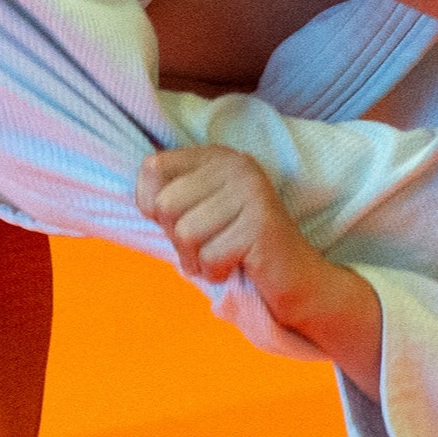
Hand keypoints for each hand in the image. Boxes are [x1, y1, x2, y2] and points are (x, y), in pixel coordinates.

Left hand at [137, 146, 385, 393]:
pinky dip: (217, 272)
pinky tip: (239, 265)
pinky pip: (210, 257)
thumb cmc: (236, 249)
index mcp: (216, 156)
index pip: (152, 168)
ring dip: (197, 259)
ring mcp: (251, 191)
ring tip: (222, 256)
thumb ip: (171, 197)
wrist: (294, 280)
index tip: (179, 221)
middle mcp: (235, 164)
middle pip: (166, 205)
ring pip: (185, 234)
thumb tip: (142, 200)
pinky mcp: (261, 224)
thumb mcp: (199, 213)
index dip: (151, 205)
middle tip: (208, 245)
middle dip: (178, 239)